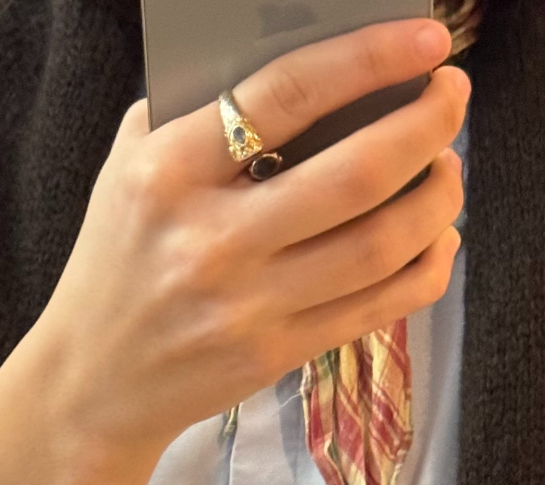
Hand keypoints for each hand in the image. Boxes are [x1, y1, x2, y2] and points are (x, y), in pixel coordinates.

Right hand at [0, 20, 466, 484]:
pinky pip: (377, 307)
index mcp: (171, 171)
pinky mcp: (277, 355)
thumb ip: (199, 112)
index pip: (287, 95)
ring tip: (449, 169)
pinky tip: (437, 238)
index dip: (370, 59)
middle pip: (355, 175)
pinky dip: (426, 268)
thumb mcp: (130, 168)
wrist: (92, 383)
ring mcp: (250, 306)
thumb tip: (309, 67)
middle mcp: (214, 240)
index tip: (426, 41)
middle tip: (452, 99)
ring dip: (437, 199)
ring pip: (380, 245)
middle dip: (426, 127)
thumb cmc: (120, 258)